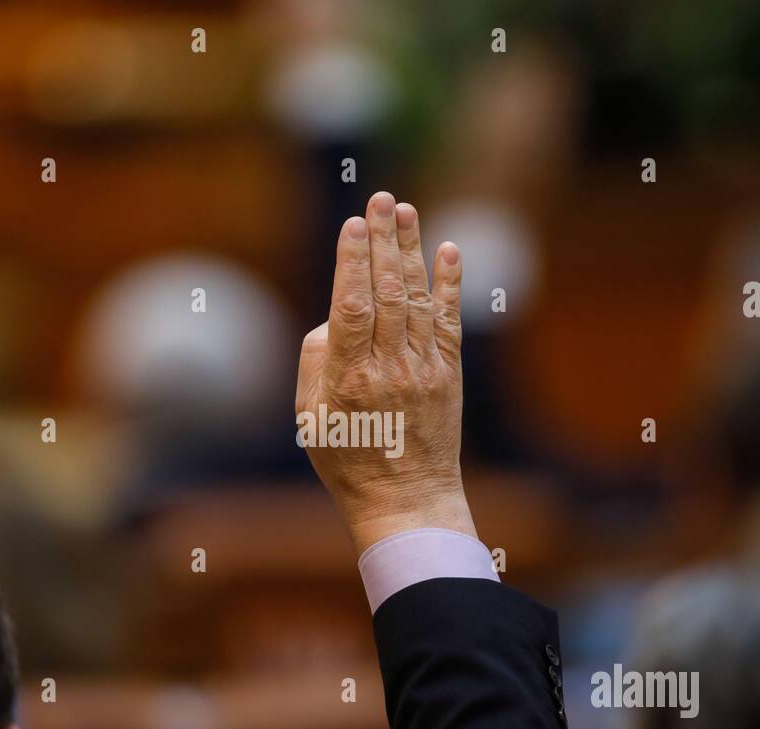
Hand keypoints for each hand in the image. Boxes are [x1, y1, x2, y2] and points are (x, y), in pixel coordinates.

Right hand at [296, 192, 474, 553]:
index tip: (353, 225)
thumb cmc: (348, 458)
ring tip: (405, 210)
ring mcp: (423, 370)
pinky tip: (447, 250)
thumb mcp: (310, 416)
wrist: (406, 498)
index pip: (353, 306)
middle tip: (381, 199)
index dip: (354, 261)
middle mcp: (389, 369)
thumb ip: (316, 360)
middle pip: (388, 292)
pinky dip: (450, 284)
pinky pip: (449, 321)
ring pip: (418, 299)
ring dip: (412, 251)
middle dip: (383, 240)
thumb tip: (337, 315)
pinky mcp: (447, 375)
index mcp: (349, 379)